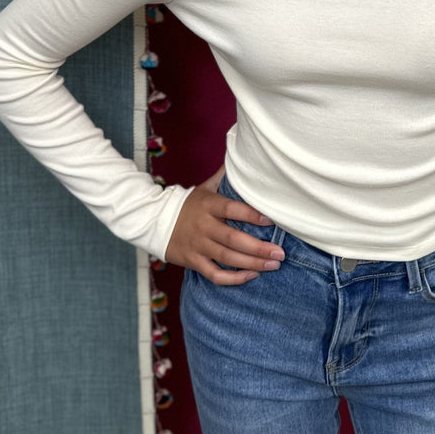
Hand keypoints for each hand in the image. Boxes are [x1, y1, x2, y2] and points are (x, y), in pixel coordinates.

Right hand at [164, 165, 284, 283]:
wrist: (154, 221)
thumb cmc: (187, 204)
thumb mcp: (205, 187)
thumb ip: (224, 176)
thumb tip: (241, 154)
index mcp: (208, 206)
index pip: (231, 209)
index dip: (251, 215)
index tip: (270, 220)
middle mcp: (204, 226)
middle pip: (233, 239)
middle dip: (259, 248)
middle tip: (280, 253)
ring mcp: (198, 246)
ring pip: (227, 258)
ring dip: (253, 264)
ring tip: (274, 265)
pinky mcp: (193, 261)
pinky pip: (214, 274)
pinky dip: (233, 278)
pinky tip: (251, 276)